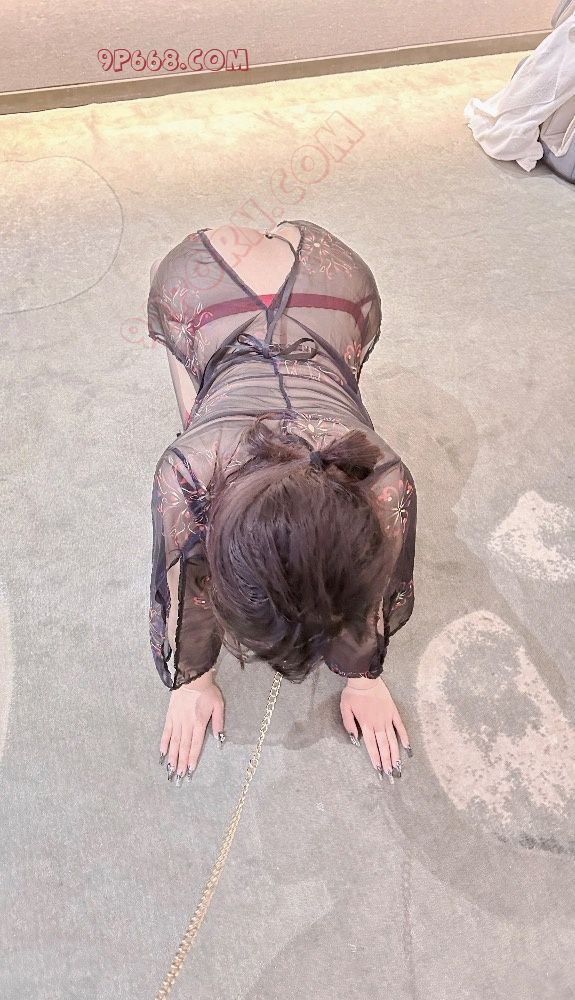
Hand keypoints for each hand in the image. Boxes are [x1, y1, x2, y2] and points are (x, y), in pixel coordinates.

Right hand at [159, 670, 224, 785]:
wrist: (191, 677)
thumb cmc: (207, 690)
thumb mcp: (219, 704)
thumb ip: (218, 722)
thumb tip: (218, 738)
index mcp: (198, 722)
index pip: (196, 744)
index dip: (193, 758)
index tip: (190, 771)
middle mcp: (186, 724)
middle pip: (184, 747)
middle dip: (181, 762)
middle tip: (179, 776)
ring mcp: (176, 721)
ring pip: (174, 742)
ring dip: (173, 757)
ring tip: (171, 769)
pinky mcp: (170, 716)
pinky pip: (166, 732)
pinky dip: (164, 743)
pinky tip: (162, 753)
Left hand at [340, 677, 411, 782]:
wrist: (365, 679)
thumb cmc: (353, 694)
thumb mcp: (345, 709)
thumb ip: (349, 725)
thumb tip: (355, 740)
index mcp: (366, 725)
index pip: (372, 747)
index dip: (376, 760)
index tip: (380, 772)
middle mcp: (378, 725)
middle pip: (384, 747)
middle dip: (387, 762)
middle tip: (392, 776)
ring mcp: (387, 719)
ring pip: (393, 740)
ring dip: (395, 754)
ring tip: (399, 767)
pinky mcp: (393, 712)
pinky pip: (400, 727)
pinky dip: (404, 738)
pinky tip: (408, 748)